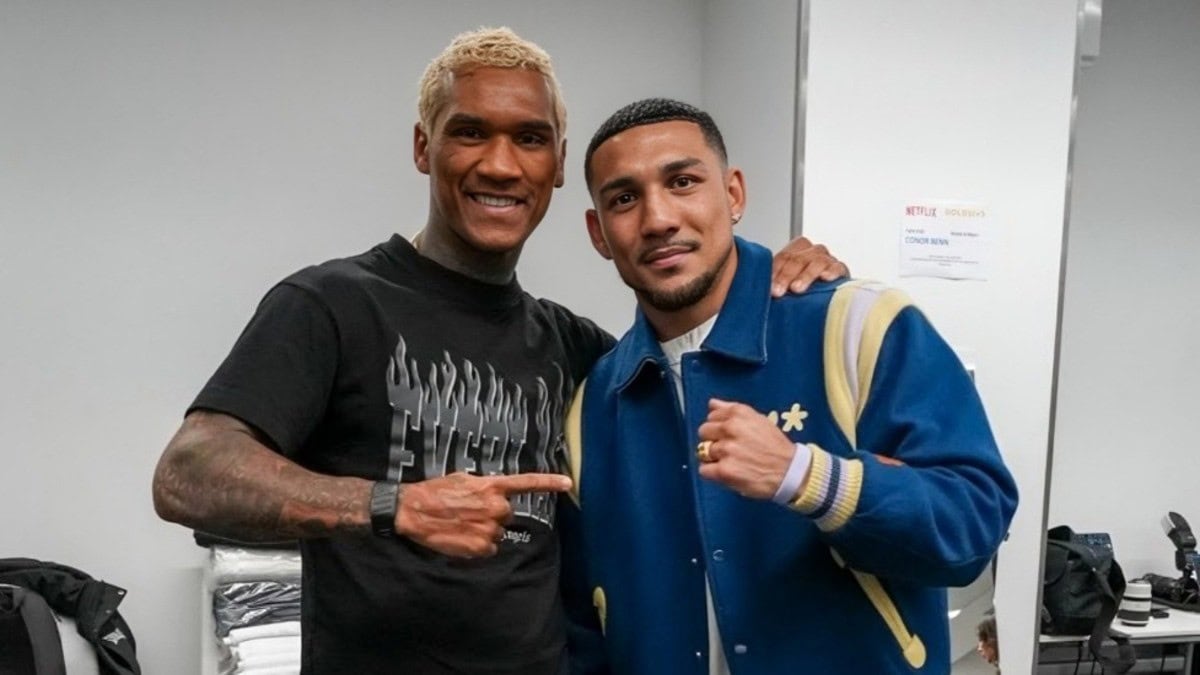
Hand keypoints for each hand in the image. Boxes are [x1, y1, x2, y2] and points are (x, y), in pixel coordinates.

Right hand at [396, 472, 571, 556]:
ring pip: (497, 533)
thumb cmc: (435, 492)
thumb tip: (493, 494)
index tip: (568, 482)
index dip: (549, 482)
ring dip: (484, 531)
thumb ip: (484, 488)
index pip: (527, 483)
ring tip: (461, 524)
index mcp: (492, 487)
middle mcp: (496, 507)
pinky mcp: (481, 547)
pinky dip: (477, 546)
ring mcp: (490, 529)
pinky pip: (488, 549)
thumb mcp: (463, 480)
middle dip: (493, 515)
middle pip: (507, 515)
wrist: (413, 511)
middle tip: (470, 513)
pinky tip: (461, 537)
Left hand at [696, 399, 798, 499]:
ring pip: (702, 451)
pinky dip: (712, 472)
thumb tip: (712, 403)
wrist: (789, 471)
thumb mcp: (758, 419)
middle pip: (703, 432)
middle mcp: (730, 428)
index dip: (718, 427)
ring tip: (731, 461)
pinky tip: (727, 471)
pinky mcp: (724, 470)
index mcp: (738, 413)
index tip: (728, 435)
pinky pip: (704, 469)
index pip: (711, 416)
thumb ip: (731, 410)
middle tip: (728, 449)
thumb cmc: (774, 445)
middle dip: (712, 440)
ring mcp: (726, 450)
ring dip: (714, 457)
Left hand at [770, 236, 848, 295]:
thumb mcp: (787, 285)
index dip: (775, 272)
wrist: (828, 297)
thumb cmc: (802, 290)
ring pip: (817, 261)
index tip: (769, 288)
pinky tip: (825, 278)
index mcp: (796, 250)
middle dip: (785, 276)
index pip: (784, 257)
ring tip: (796, 289)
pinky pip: (837, 267)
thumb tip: (759, 291)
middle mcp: (812, 251)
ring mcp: (828, 259)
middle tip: (777, 292)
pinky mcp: (841, 270)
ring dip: (805, 275)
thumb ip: (776, 283)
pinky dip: (832, 271)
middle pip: (797, 259)